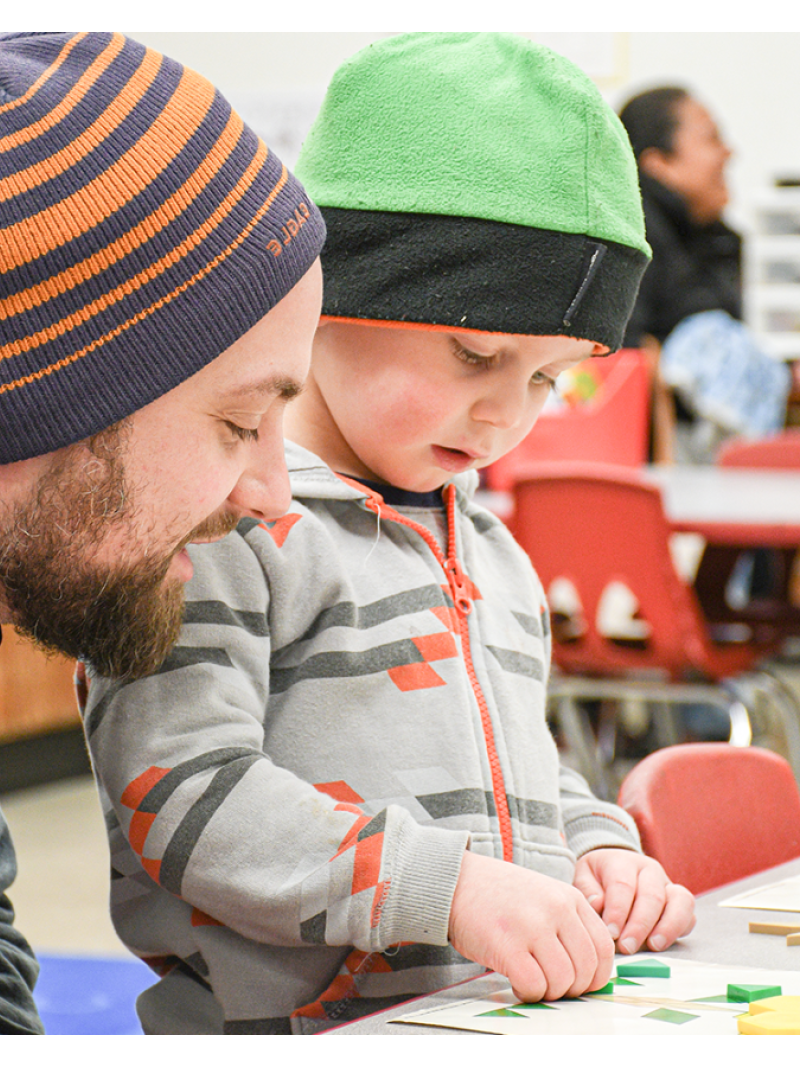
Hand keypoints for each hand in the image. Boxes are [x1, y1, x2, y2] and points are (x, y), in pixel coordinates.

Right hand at [448, 850, 614, 1002]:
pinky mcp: (507, 944)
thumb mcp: (544, 896)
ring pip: (563, 981)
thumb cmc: (498, 894)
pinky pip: (534, 986)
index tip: (579, 983)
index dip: (595, 976)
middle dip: (572, 989)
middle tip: (551, 986)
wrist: (456, 880)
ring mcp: (532, 926)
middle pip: (587, 969)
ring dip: (549, 992)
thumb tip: (588, 972)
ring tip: (531, 981)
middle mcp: (557, 909)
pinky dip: (528, 992)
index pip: (604, 949)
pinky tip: (516, 982)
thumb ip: (568, 924)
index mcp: (570, 898)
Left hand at [573, 848, 695, 954]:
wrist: (615, 869)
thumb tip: (598, 905)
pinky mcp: (680, 902)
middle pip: (652, 895)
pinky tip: (662, 944)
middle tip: (627, 947)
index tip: (610, 933)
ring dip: (667, 927)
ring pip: (680, 901)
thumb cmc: (597, 878)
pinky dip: (679, 929)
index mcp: (623, 861)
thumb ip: (587, 890)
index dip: (618, 911)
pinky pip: (689, 914)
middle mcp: (649, 870)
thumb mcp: (583, 876)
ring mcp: (668, 885)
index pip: (623, 885)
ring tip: (652, 946)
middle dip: (640, 925)